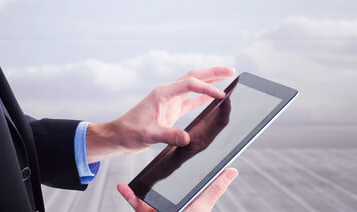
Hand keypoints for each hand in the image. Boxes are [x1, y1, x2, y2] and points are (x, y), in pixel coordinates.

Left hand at [85, 67, 235, 161]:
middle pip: (193, 77)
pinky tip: (214, 98)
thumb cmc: (129, 133)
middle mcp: (167, 93)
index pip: (189, 84)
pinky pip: (190, 101)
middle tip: (232, 71)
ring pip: (193, 86)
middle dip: (213, 73)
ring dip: (210, 82)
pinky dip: (203, 98)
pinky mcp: (170, 110)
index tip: (221, 95)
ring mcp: (169, 101)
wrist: (118, 137)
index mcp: (162, 93)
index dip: (206, 88)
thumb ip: (168, 135)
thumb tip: (187, 138)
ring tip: (228, 78)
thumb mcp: (148, 135)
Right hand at [117, 168, 237, 211]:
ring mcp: (157, 209)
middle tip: (154, 158)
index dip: (180, 168)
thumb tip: (232, 170)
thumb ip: (215, 188)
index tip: (177, 150)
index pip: (182, 180)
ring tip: (138, 171)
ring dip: (141, 183)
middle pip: (162, 185)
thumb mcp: (202, 204)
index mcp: (185, 199)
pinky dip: (129, 195)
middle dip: (156, 174)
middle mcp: (170, 203)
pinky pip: (136, 203)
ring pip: (147, 193)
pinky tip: (123, 186)